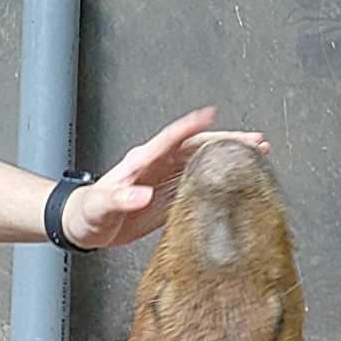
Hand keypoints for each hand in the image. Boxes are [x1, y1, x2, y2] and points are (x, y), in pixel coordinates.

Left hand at [62, 107, 267, 249]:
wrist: (83, 225)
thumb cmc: (88, 211)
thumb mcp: (101, 205)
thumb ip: (119, 198)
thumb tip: (140, 195)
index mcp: (142, 161)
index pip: (171, 139)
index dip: (192, 127)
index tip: (211, 116)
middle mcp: (158, 166)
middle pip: (198, 147)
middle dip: (227, 141)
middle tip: (255, 141)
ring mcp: (166, 180)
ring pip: (203, 162)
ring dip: (229, 156)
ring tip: (258, 153)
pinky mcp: (169, 197)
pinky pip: (199, 184)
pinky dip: (220, 179)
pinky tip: (237, 179)